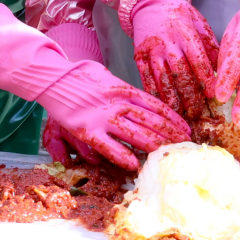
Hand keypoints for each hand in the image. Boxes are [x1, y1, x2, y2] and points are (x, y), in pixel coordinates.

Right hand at [38, 59, 190, 169]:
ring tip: (168, 154)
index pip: (156, 106)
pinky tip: (134, 164)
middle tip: (185, 146)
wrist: (53, 76)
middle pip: (151, 121)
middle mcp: (118, 103)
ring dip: (154, 145)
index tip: (185, 129)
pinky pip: (108, 145)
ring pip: (136, 133)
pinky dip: (122, 155)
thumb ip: (122, 89)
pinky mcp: (87, 129)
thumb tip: (135, 99)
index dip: (173, 119)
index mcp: (124, 89)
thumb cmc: (79, 75)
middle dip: (170, 135)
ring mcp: (103, 117)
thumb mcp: (105, 76)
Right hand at [130, 0, 218, 117]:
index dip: (206, 79)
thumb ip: (210, 45)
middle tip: (199, 113)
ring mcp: (151, 50)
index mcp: (185, 33)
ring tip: (181, 114)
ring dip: (172, 98)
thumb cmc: (179, 13)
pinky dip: (154, 93)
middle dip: (190, 95)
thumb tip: (223, 68)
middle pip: (180, 73)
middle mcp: (167, 43)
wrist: (149, 2)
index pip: (198, 60)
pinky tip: (161, 104)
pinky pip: (146, 77)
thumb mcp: (199, 23)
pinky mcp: (139, 55)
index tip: (215, 95)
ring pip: (162, 79)